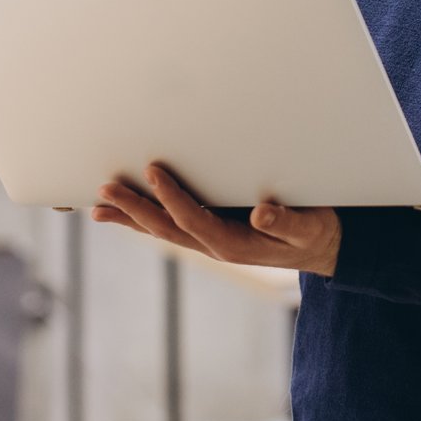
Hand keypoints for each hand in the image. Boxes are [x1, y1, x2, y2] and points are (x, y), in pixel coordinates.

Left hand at [93, 164, 341, 276]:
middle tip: (105, 190)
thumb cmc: (315, 233)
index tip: (152, 171)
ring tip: (98, 207)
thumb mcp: (309, 228)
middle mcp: (215, 246)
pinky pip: (171, 226)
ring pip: (162, 230)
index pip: (193, 219)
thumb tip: (260, 214)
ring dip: (130, 217)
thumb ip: (287, 222)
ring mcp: (210, 241)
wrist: (322, 249)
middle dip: (134, 208)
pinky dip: (145, 218)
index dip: (171, 196)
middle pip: (166, 228)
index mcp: (234, 244)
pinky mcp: (211, 233)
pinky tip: (127, 212)